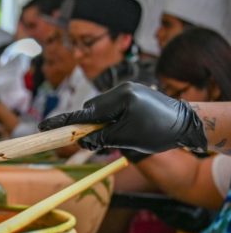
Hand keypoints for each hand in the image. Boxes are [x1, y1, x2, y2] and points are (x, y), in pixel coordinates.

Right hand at [39, 82, 206, 153]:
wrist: (189, 124)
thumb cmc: (159, 132)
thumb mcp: (126, 139)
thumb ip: (101, 137)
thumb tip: (82, 139)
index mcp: (119, 98)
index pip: (85, 113)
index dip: (63, 122)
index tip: (43, 127)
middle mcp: (121, 89)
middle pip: (91, 109)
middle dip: (89, 126)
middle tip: (96, 143)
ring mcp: (127, 90)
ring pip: (101, 109)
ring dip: (102, 123)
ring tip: (118, 136)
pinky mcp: (132, 94)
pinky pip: (112, 107)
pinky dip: (112, 119)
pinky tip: (124, 128)